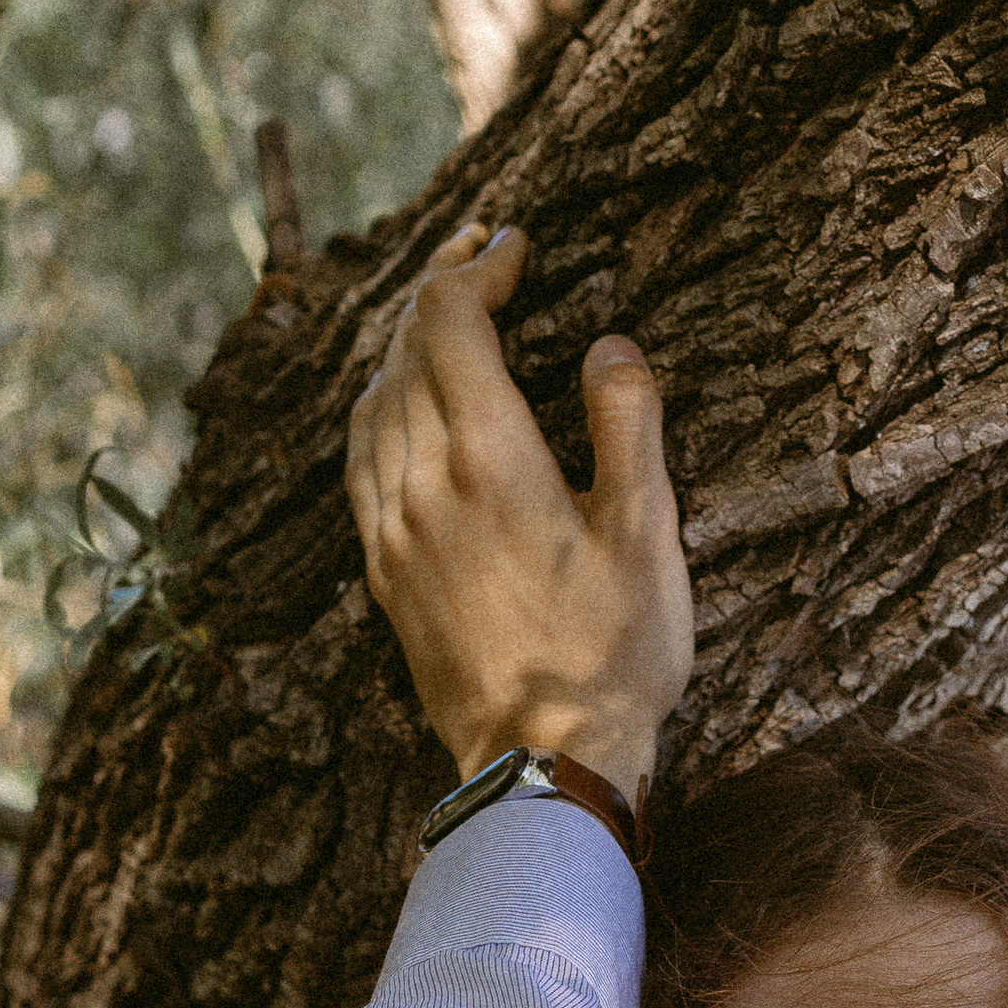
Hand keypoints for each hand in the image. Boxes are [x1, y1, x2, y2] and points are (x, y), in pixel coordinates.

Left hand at [345, 220, 692, 811]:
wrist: (540, 764)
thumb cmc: (611, 656)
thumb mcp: (647, 535)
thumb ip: (628, 425)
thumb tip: (608, 345)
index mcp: (487, 457)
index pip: (449, 318)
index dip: (476, 264)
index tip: (515, 243)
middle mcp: (421, 481)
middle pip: (401, 346)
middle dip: (439, 287)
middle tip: (481, 254)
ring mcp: (391, 529)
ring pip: (372, 400)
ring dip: (404, 345)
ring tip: (445, 319)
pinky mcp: (383, 572)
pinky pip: (360, 461)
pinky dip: (379, 409)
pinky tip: (402, 410)